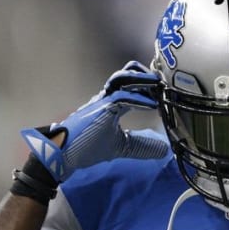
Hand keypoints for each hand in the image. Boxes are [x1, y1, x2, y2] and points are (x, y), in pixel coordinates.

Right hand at [20, 61, 168, 181]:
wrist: (64, 154)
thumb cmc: (87, 147)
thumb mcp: (122, 147)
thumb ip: (141, 145)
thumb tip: (164, 149)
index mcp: (111, 103)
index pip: (130, 86)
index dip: (147, 84)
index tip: (163, 90)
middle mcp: (106, 98)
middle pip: (126, 75)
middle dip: (145, 74)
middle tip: (162, 81)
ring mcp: (101, 101)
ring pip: (121, 80)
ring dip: (141, 80)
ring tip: (158, 84)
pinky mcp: (99, 109)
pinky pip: (120, 98)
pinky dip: (138, 100)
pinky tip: (152, 105)